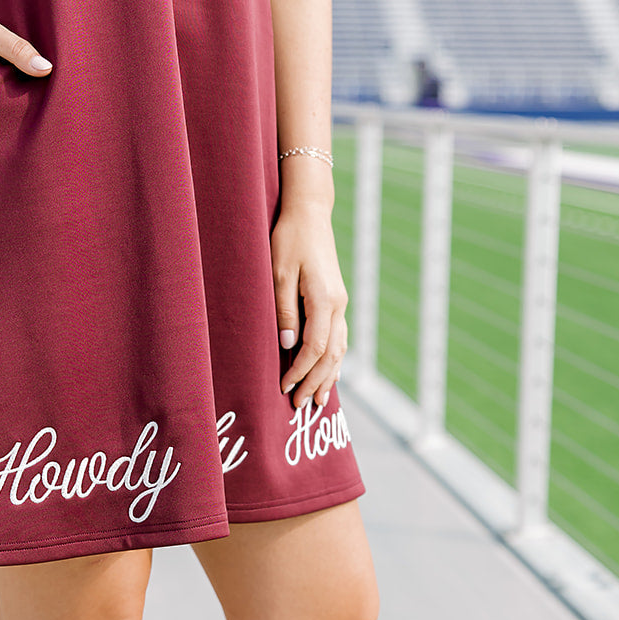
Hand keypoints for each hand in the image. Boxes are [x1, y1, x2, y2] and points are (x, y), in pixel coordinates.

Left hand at [271, 200, 347, 409]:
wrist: (309, 214)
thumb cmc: (289, 240)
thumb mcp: (278, 273)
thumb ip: (284, 311)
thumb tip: (288, 345)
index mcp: (324, 299)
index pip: (315, 347)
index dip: (300, 370)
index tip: (284, 387)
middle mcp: (338, 304)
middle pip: (331, 355)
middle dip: (315, 381)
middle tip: (299, 405)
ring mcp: (340, 303)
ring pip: (339, 349)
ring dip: (328, 376)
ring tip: (318, 400)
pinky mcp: (336, 300)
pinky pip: (340, 338)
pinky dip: (334, 360)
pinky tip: (329, 374)